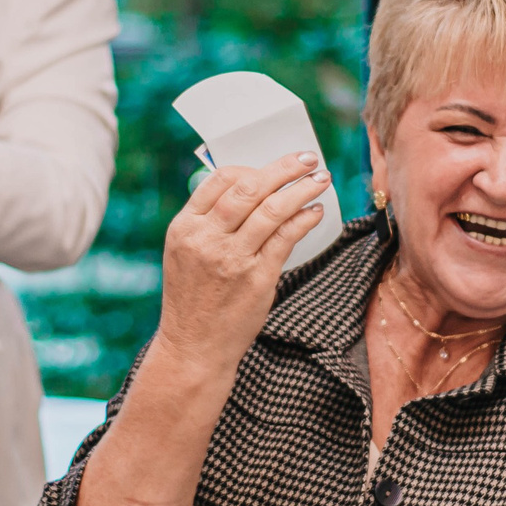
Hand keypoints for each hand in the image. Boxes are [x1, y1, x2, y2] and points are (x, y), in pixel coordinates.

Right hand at [148, 153, 329, 368]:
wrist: (195, 347)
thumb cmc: (194, 298)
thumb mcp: (185, 254)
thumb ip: (208, 222)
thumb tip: (249, 188)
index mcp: (184, 227)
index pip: (219, 181)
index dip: (250, 168)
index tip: (271, 166)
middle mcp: (206, 239)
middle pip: (249, 188)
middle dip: (283, 168)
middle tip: (307, 158)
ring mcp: (232, 258)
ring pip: (272, 209)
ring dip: (301, 188)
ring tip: (321, 178)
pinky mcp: (257, 278)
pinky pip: (286, 237)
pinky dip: (304, 219)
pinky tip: (315, 211)